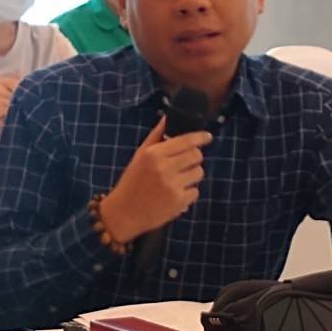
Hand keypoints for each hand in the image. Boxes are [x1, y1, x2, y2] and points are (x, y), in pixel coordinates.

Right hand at [100, 116, 211, 244]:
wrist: (124, 213)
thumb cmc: (132, 181)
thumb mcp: (140, 155)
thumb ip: (156, 136)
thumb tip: (167, 117)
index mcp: (154, 154)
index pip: (185, 141)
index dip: (200, 137)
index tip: (207, 136)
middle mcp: (164, 168)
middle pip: (196, 155)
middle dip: (194, 157)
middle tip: (185, 163)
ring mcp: (172, 186)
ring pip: (199, 173)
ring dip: (192, 175)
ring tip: (177, 180)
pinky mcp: (179, 202)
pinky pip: (195, 191)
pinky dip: (188, 193)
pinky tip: (174, 194)